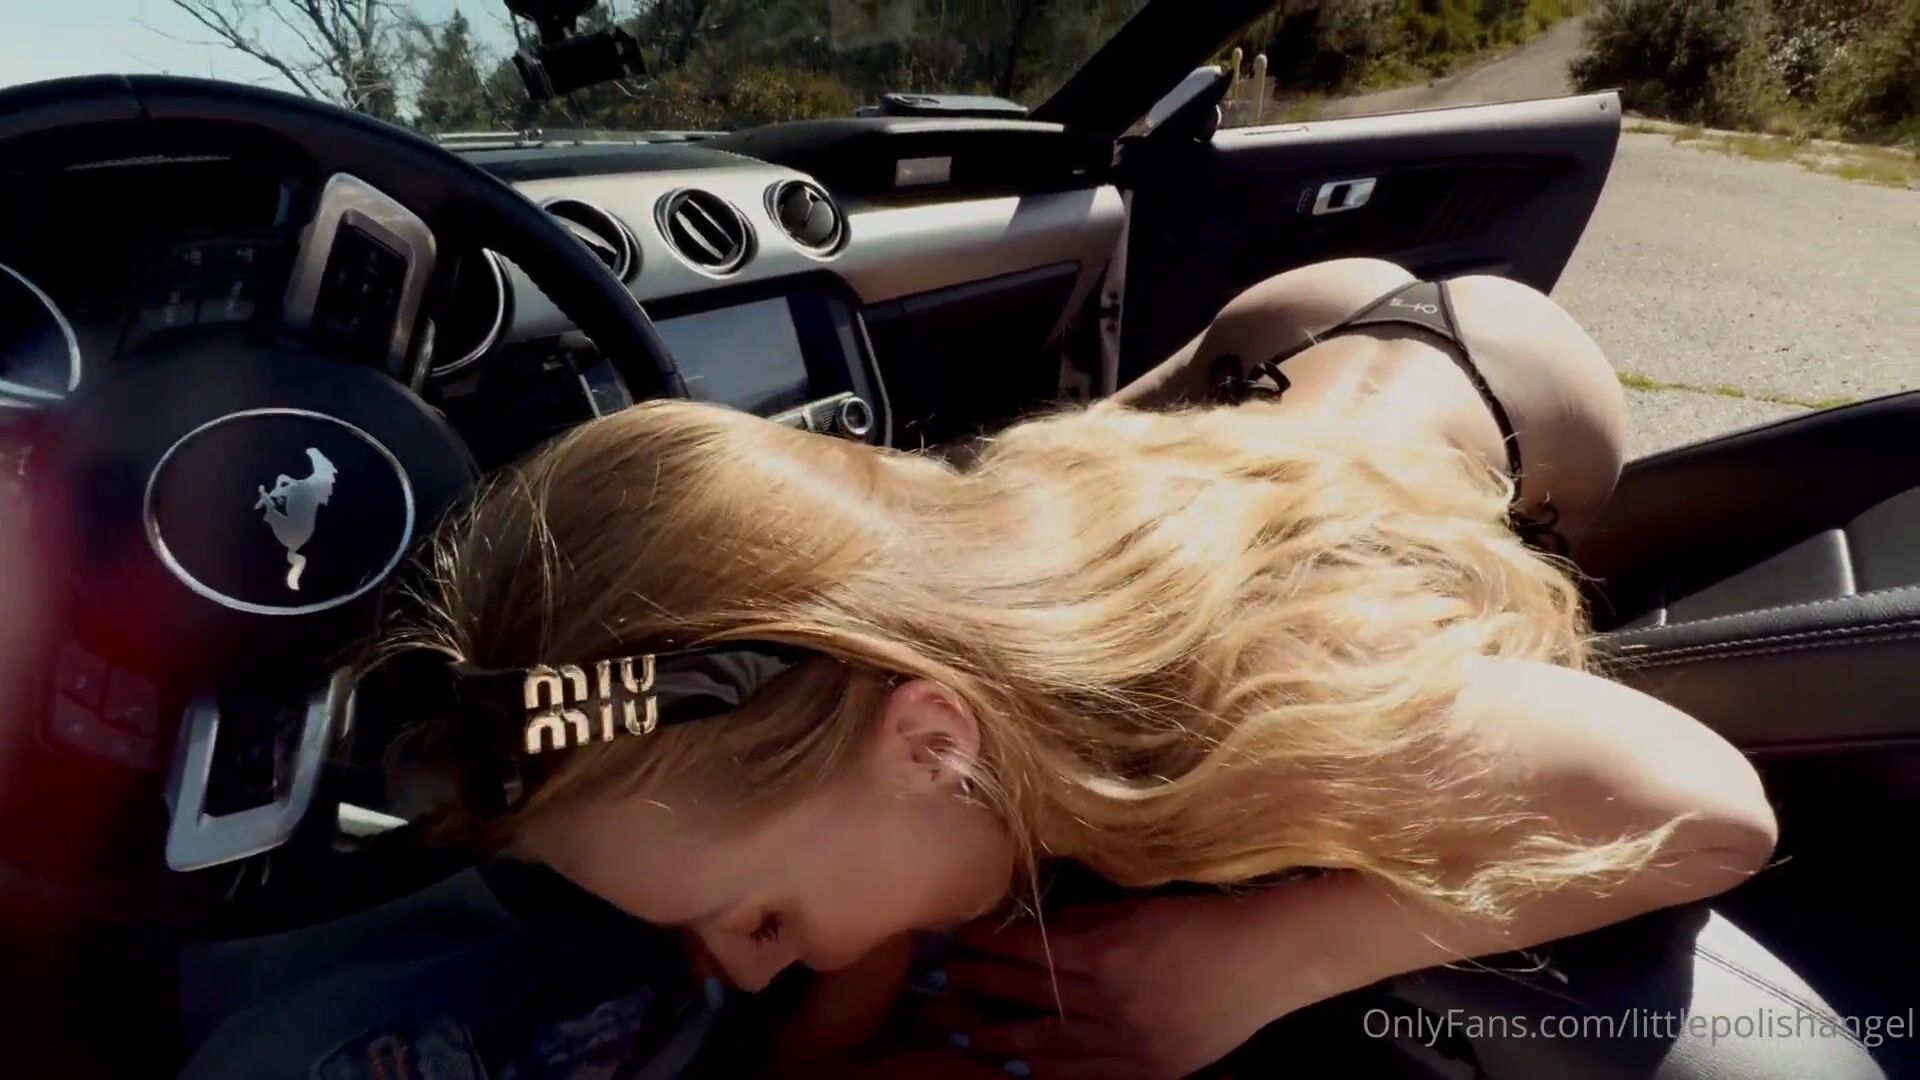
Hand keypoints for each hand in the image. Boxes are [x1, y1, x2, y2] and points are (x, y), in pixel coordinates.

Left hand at [935, 895, 1287, 1078]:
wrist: (1270, 958)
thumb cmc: (1205, 919)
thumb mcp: (1139, 907)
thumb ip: (1085, 920)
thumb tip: (1036, 928)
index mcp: (1105, 952)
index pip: (1025, 951)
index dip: (985, 946)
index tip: (954, 938)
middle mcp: (1110, 1002)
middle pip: (1027, 997)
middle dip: (978, 988)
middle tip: (939, 983)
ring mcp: (1130, 1043)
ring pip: (1047, 1045)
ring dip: (999, 1038)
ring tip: (960, 1032)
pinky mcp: (1150, 1069)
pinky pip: (1085, 1075)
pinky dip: (1048, 1071)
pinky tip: (1019, 1068)